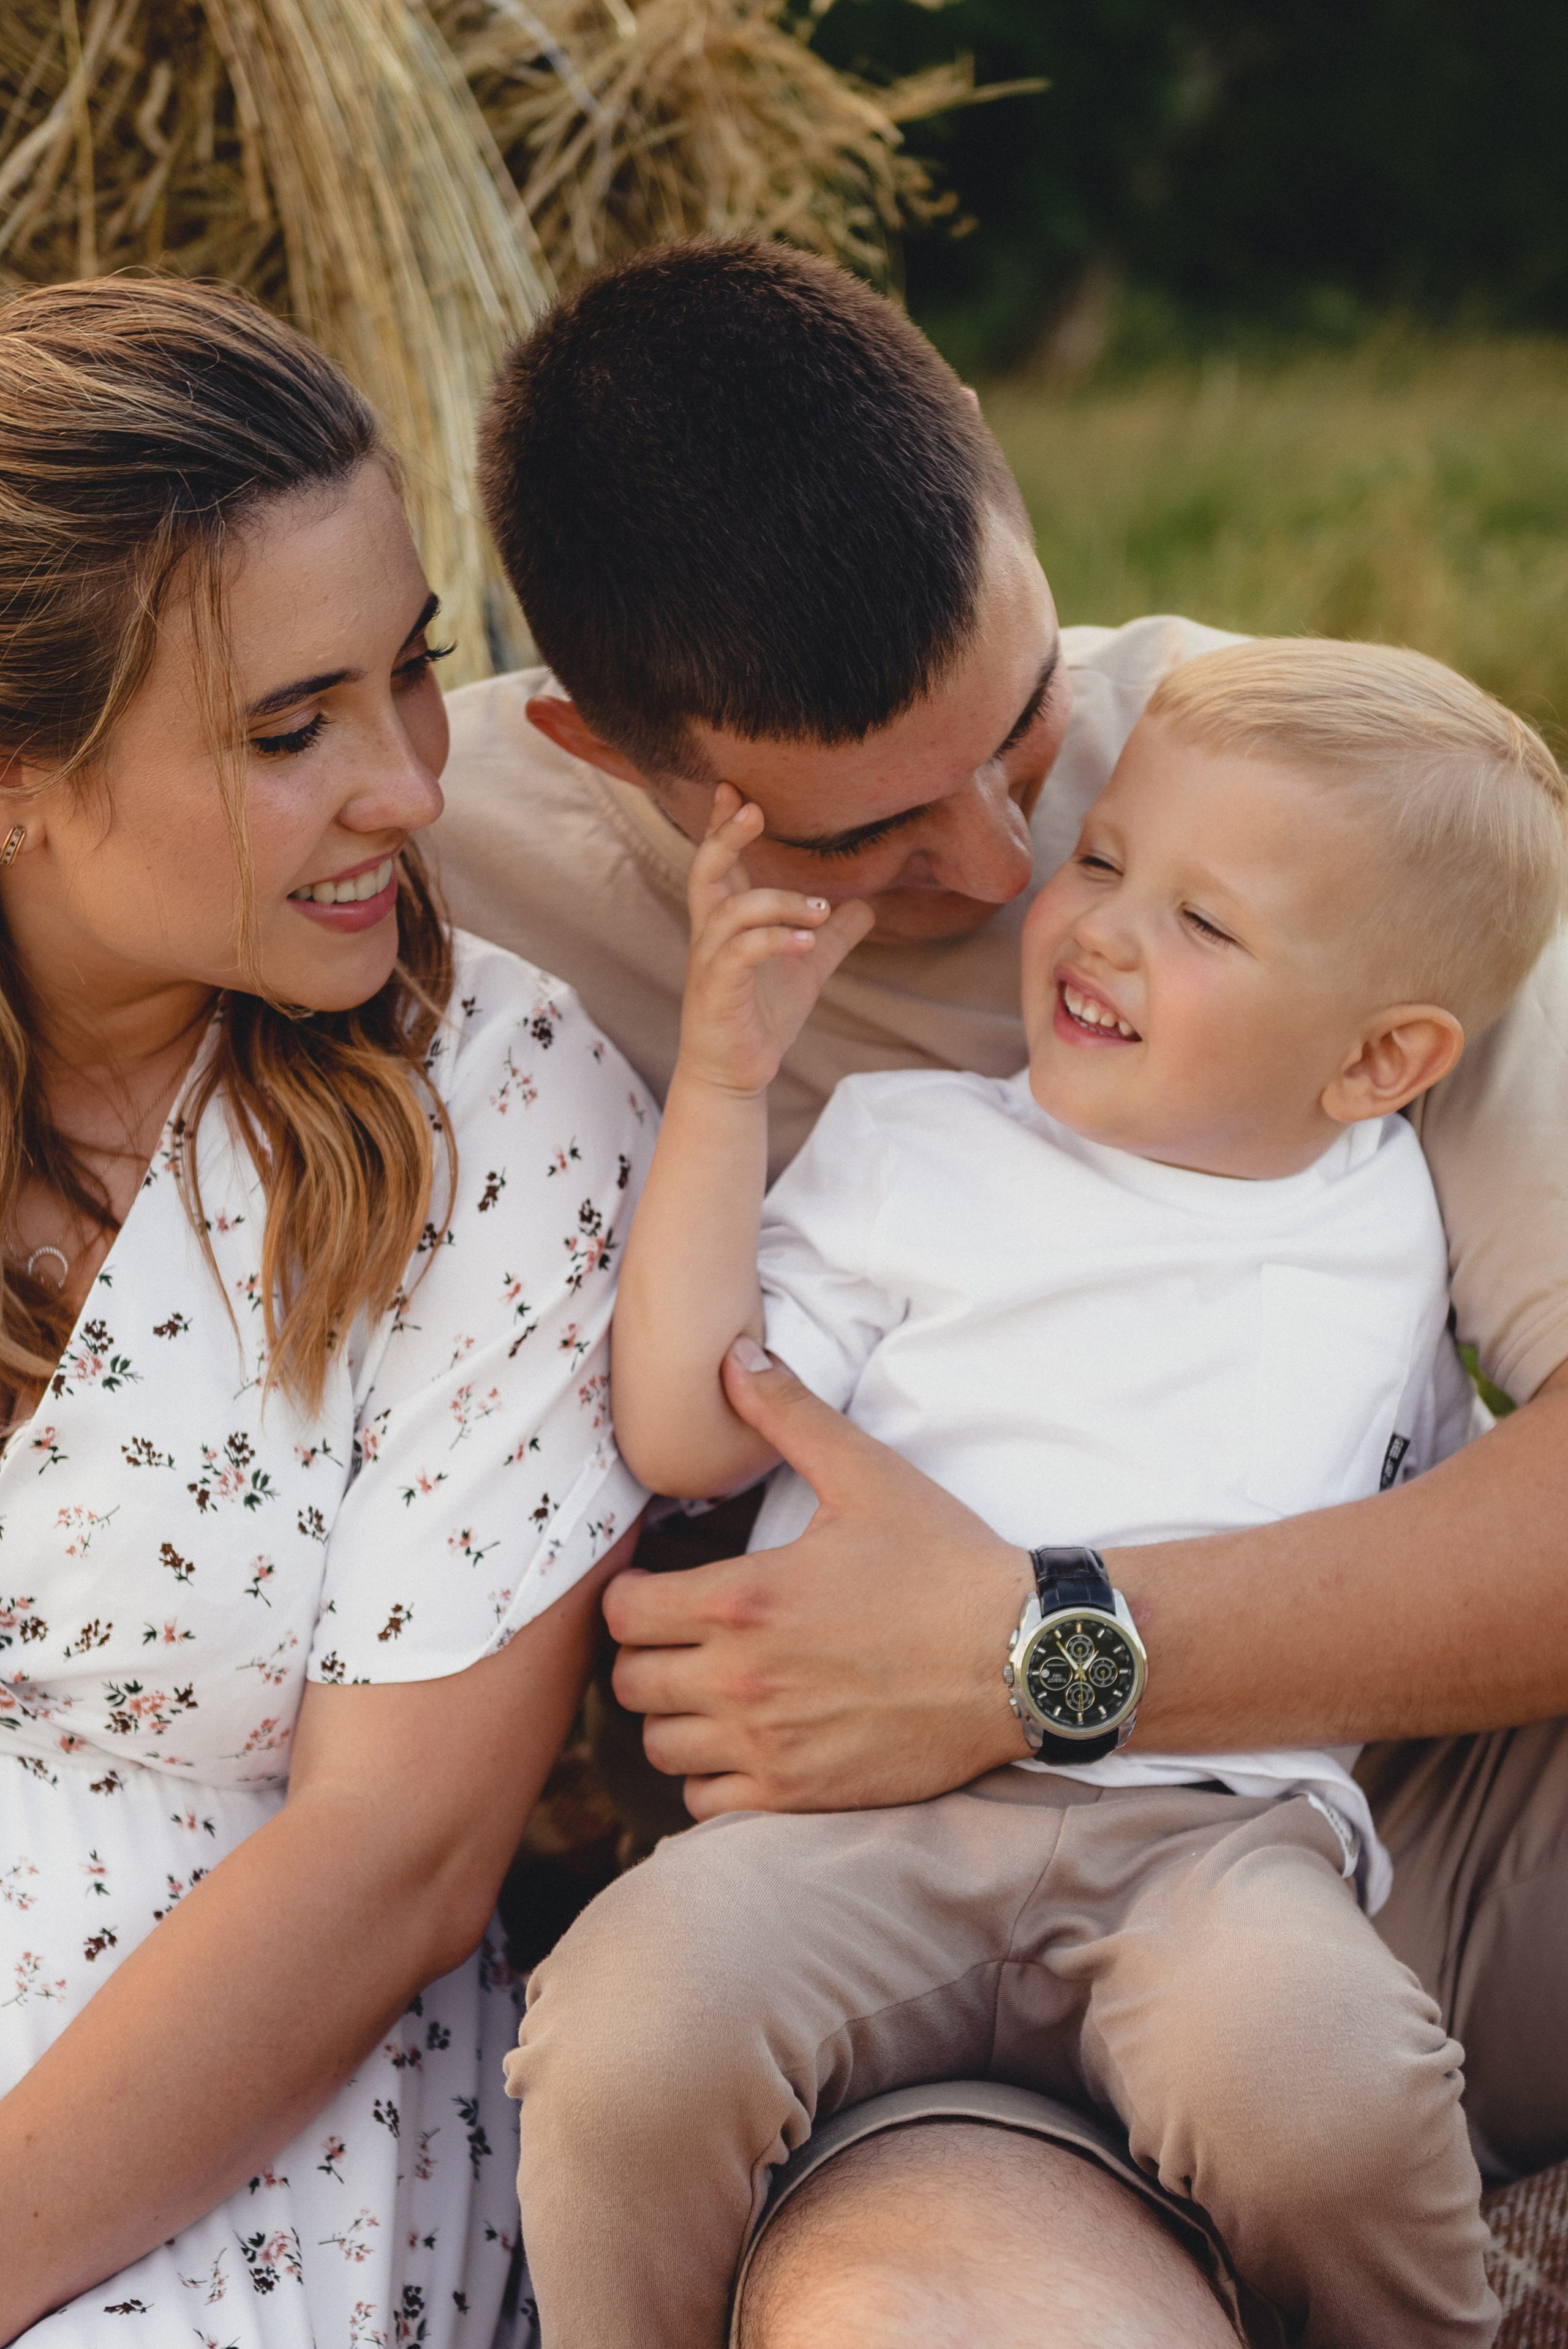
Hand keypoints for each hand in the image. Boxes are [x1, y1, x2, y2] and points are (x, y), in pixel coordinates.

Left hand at [604, 1343, 1033, 1815]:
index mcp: (743, 1599)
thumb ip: (788, 1414)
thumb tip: (733, 1354)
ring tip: (711, 1690)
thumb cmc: (946, 1564)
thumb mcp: (866, 1475)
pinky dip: (710, 1780)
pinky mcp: (801, 1793)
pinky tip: (743, 1744)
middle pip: (630, 1683)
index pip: (623, 1613)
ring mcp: (769, 1743)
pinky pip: (705, 1806)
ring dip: (675, 1718)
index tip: (658, 1590)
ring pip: (660, 1747)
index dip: (631, 1597)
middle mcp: (742, 1678)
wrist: (1025, 1657)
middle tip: (685, 1638)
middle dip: (648, 1655)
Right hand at [678, 785, 873, 1094]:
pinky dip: (773, 941)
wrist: (736, 1074)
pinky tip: (806, 941)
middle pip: (705, 872)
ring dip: (778, 902)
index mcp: (727, 922)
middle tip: (754, 810)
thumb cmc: (761, 1015)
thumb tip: (868, 905)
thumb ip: (833, 936)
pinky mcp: (717, 993)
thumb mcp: (807, 968)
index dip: (723, 825)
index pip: (719, 863)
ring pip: (732, 913)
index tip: (735, 789)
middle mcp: (711, 936)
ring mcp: (710, 964)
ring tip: (820, 911)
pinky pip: (740, 955)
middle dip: (726, 838)